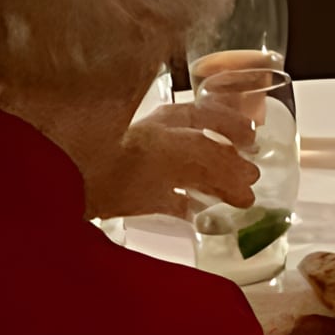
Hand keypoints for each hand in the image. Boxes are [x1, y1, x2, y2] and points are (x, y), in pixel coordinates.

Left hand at [86, 93, 262, 220]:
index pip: (210, 118)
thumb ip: (217, 163)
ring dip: (212, 183)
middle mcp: (161, 139)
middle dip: (228, 160)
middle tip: (251, 173)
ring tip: (233, 196)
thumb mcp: (183, 153)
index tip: (255, 139)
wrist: (79, 181)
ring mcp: (147, 168)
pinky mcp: (135, 197)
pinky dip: (188, 206)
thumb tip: (248, 178)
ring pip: (188, 173)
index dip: (234, 127)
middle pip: (202, 147)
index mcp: (172, 120)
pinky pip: (169, 200)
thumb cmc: (130, 159)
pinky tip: (200, 216)